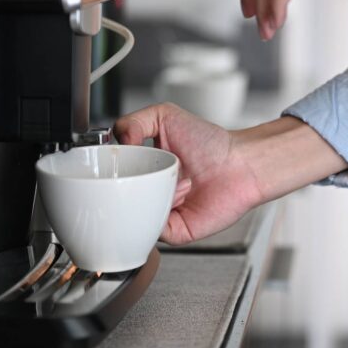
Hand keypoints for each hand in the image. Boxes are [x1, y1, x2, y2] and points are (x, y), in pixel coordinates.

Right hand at [114, 104, 347, 244]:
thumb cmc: (211, 143)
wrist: (240, 164)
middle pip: (118, 201)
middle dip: (118, 190)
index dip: (106, 174)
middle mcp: (151, 193)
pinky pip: (153, 231)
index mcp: (145, 170)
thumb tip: (116, 140)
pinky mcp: (175, 231)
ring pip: (134, 217)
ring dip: (144, 200)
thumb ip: (134, 121)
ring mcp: (161, 213)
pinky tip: (178, 195)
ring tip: (168, 180)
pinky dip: (158, 215)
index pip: (113, 178)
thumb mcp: (165, 116)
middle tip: (131, 175)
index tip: (106, 165)